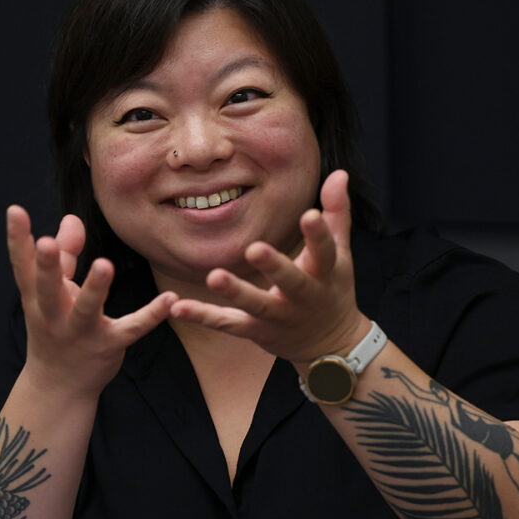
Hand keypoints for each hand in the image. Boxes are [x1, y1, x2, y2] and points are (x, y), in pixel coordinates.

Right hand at [6, 206, 174, 397]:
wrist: (59, 386)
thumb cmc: (56, 328)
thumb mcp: (53, 293)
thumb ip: (65, 256)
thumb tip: (72, 218)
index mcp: (37, 299)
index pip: (24, 266)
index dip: (17, 239)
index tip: (15, 210)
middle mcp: (54, 316)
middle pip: (48, 289)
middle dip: (47, 267)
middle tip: (47, 242)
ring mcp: (81, 333)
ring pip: (87, 310)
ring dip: (95, 289)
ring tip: (105, 264)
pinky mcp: (109, 345)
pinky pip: (131, 329)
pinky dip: (151, 315)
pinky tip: (169, 299)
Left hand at [169, 170, 368, 363]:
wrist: (331, 346)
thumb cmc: (331, 288)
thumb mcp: (340, 253)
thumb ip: (336, 213)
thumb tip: (339, 172)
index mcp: (325, 273)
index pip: (324, 251)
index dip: (318, 234)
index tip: (309, 214)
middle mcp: (304, 297)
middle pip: (291, 282)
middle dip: (275, 267)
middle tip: (254, 249)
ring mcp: (280, 316)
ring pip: (257, 306)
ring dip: (236, 292)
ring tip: (214, 277)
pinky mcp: (257, 332)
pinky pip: (228, 324)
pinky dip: (203, 316)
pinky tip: (178, 307)